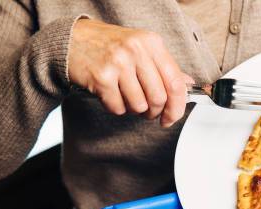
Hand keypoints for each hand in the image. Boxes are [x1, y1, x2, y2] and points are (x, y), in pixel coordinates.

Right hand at [68, 19, 192, 126]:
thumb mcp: (141, 48)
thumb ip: (165, 67)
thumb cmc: (110, 46)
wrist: (73, 40)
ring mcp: (118, 63)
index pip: (175, 82)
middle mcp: (136, 50)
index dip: (177, 106)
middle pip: (158, 98)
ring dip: (133, 110)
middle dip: (154, 112)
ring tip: (125, 97)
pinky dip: (116, 108)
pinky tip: (110, 94)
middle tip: (147, 111)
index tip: (172, 117)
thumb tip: (188, 84)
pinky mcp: (101, 78)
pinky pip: (118, 108)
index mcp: (151, 43)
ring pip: (139, 106)